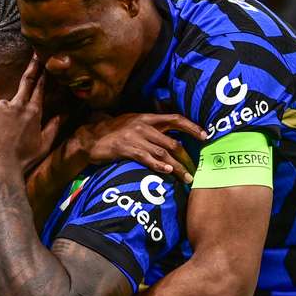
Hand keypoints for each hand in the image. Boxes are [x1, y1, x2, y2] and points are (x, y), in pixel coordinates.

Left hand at [0, 56, 62, 175]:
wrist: (1, 167)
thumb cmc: (24, 159)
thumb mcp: (44, 145)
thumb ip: (53, 127)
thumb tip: (61, 115)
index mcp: (34, 113)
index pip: (40, 88)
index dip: (43, 74)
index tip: (45, 61)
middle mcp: (18, 105)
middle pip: (26, 83)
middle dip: (32, 68)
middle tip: (35, 55)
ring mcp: (1, 107)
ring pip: (4, 105)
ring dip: (4, 115)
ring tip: (3, 134)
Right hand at [72, 113, 204, 183]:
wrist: (89, 138)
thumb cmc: (112, 132)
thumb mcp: (132, 123)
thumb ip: (150, 128)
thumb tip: (169, 138)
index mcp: (147, 117)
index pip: (175, 119)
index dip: (192, 127)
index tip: (205, 136)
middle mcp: (143, 125)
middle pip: (173, 141)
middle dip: (187, 157)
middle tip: (196, 169)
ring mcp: (135, 137)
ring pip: (163, 152)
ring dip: (177, 167)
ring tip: (186, 178)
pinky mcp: (126, 148)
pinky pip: (147, 158)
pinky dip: (159, 165)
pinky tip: (167, 171)